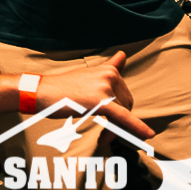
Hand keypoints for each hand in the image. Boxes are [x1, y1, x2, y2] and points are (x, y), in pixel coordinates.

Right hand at [38, 51, 153, 140]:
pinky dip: (138, 128)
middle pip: (126, 105)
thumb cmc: (63, 87)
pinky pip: (124, 118)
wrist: (42, 91)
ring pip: (122, 115)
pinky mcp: (101, 102)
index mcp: (109, 70)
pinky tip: (148, 135)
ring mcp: (106, 88)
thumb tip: (124, 54)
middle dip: (119, 121)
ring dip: (116, 129)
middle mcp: (110, 76)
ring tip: (102, 136)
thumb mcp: (88, 73)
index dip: (121, 107)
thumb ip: (109, 67)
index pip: (124, 93)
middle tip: (104, 131)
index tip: (117, 118)